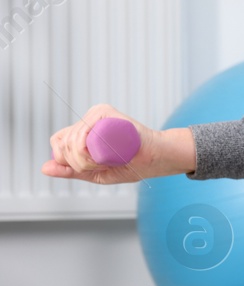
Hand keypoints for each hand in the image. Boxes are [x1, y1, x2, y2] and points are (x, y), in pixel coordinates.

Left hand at [41, 105, 190, 184]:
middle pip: (62, 143)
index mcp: (83, 131)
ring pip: (71, 140)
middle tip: (101, 165)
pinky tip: (103, 153)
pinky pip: (81, 133)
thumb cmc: (132, 164)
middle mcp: (87, 120)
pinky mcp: (105, 112)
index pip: (58, 142)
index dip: (66, 159)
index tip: (89, 167)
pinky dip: (86, 149)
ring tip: (106, 160)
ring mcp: (96, 115)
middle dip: (78, 163)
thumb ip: (71, 171)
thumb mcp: (95, 173)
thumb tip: (44, 168)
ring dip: (84, 159)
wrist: (156, 158)